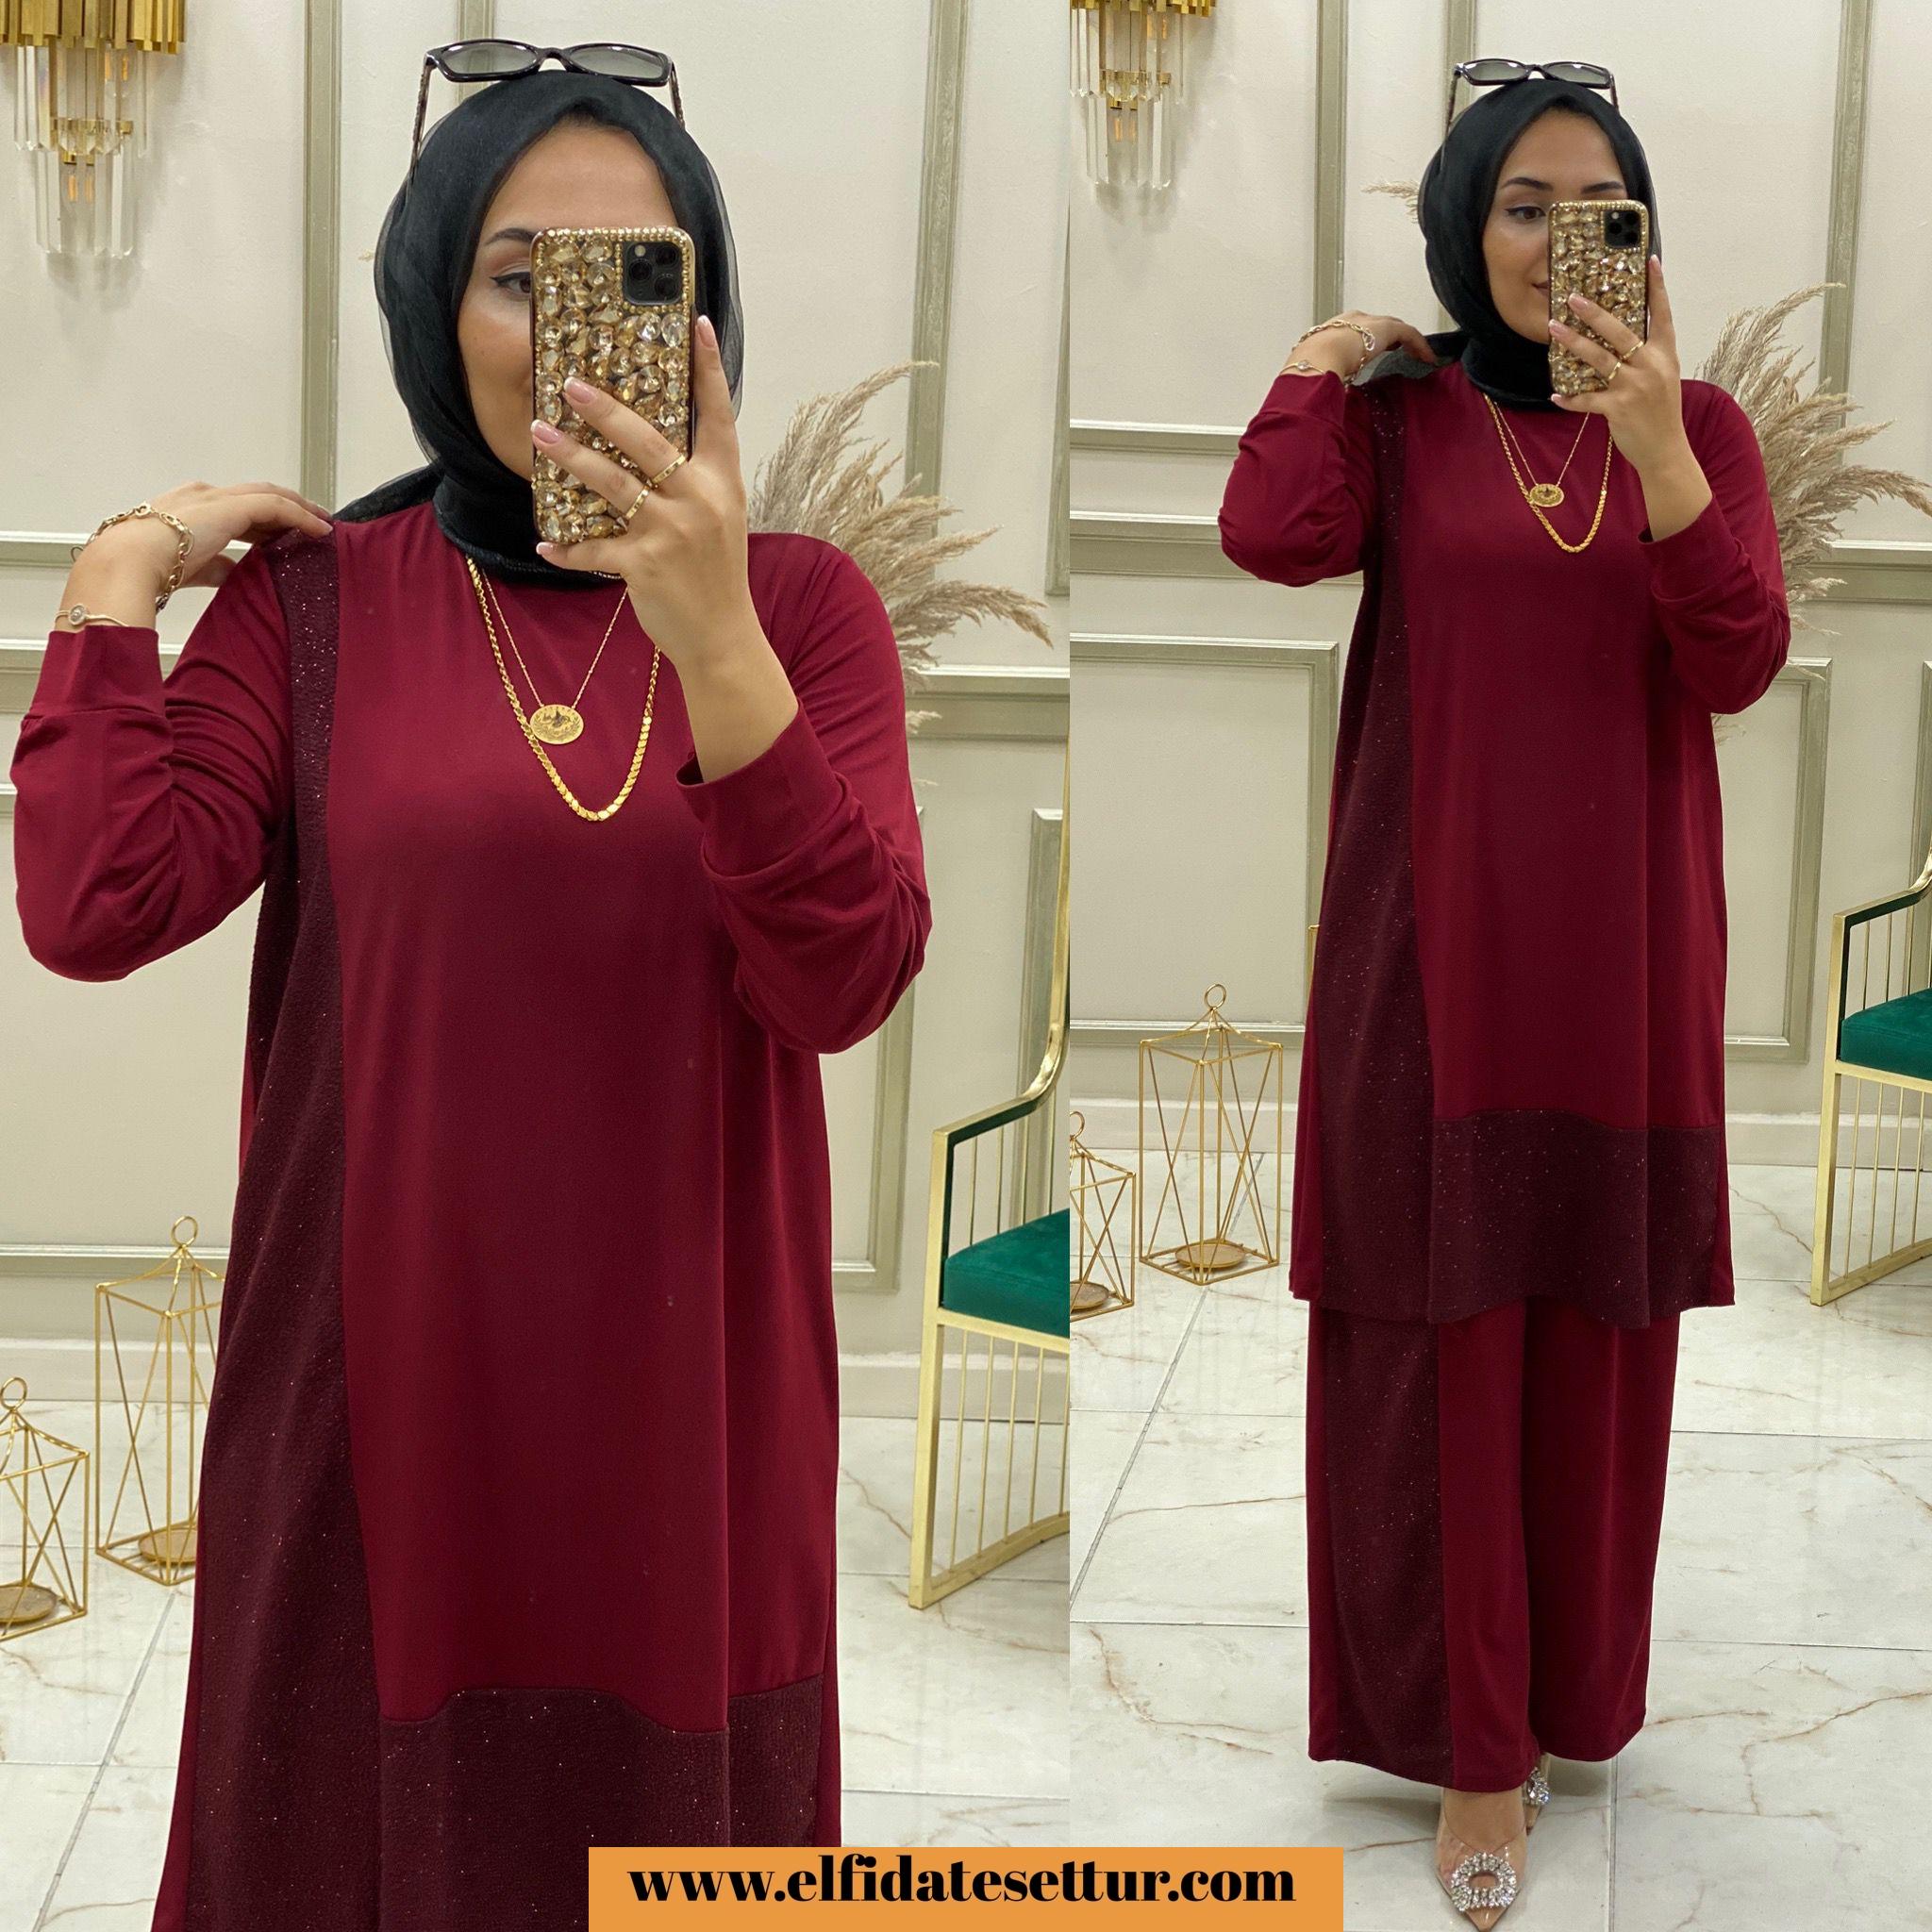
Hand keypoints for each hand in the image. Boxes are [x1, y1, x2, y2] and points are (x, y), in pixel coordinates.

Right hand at [95, 482, 334, 592]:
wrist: (129, 560)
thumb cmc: (145, 566)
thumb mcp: (190, 567)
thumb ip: (214, 566)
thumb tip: (231, 572)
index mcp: (188, 507)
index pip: (236, 508)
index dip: (264, 520)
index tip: (284, 533)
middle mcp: (204, 497)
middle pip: (256, 498)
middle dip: (287, 509)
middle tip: (313, 523)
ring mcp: (217, 499)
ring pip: (270, 497)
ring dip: (299, 510)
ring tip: (322, 524)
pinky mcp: (232, 507)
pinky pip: (277, 507)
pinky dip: (302, 516)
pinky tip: (320, 529)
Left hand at [529, 314, 755, 672]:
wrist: (722, 638)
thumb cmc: (715, 576)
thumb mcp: (719, 520)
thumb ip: (693, 482)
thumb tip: (646, 448)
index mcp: (723, 483)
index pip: (719, 416)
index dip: (709, 369)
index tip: (698, 324)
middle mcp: (700, 500)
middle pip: (647, 441)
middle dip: (605, 409)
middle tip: (570, 384)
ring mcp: (671, 532)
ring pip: (612, 482)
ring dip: (570, 456)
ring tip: (540, 433)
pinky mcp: (644, 565)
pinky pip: (593, 547)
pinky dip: (566, 548)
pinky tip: (546, 545)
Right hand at [1285, 311, 1441, 376]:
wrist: (1318, 356)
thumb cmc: (1311, 365)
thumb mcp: (1316, 372)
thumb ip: (1324, 379)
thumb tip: (1323, 397)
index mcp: (1333, 329)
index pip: (1356, 332)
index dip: (1367, 341)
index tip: (1373, 353)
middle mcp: (1353, 320)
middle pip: (1378, 326)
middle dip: (1390, 337)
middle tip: (1400, 351)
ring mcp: (1370, 322)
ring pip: (1396, 329)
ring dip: (1408, 342)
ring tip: (1418, 355)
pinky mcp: (1386, 328)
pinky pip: (1409, 334)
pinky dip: (1419, 345)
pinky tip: (1427, 358)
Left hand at [1548, 255, 1689, 474]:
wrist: (1666, 450)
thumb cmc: (1661, 413)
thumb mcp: (1663, 378)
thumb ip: (1647, 357)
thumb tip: (1621, 339)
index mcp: (1665, 355)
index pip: (1662, 314)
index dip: (1657, 287)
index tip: (1651, 261)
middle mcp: (1651, 366)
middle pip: (1619, 331)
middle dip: (1594, 313)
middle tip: (1572, 298)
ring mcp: (1634, 387)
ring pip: (1598, 358)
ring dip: (1573, 342)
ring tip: (1555, 328)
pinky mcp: (1617, 409)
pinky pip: (1586, 399)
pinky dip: (1569, 398)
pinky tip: (1556, 395)